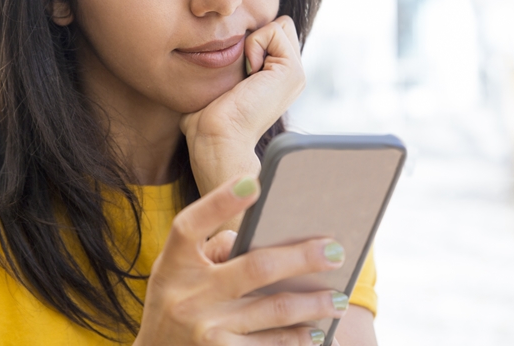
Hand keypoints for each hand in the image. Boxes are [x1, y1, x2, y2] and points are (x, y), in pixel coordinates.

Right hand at [134, 175, 348, 345]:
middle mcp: (188, 295)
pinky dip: (297, 341)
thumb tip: (268, 238)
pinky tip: (317, 334)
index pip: (192, 224)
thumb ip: (212, 249)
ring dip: (314, 305)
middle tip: (336, 250)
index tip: (254, 184)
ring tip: (339, 299)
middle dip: (301, 258)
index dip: (221, 202)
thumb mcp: (176, 270)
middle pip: (254, 268)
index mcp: (174, 262)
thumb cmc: (175, 300)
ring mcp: (205, 331)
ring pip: (274, 311)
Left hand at [180, 16, 304, 198]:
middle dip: (257, 36)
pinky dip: (254, 45)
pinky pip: (274, 29)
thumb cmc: (208, 117)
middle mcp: (292, 74)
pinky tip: (248, 73)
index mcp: (278, 77)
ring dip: (254, 41)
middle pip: (280, 24)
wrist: (218, 138)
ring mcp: (296, 73)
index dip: (249, 39)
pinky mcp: (292, 70)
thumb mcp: (219, 83)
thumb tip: (213, 44)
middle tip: (242, 69)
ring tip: (245, 72)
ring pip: (280, 24)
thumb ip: (229, 61)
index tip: (235, 70)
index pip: (272, 32)